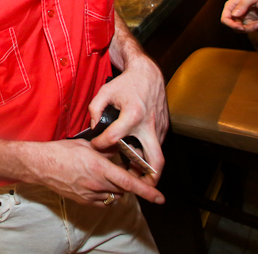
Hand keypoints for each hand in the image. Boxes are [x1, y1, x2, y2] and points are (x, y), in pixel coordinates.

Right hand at [33, 139, 164, 204]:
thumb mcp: (87, 145)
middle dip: (129, 183)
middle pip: (124, 190)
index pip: (129, 182)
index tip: (159, 197)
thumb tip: (120, 148)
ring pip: (114, 196)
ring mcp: (89, 194)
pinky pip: (102, 201)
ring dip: (117, 188)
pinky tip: (97, 183)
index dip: (146, 190)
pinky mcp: (83, 200)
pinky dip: (105, 194)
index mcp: (99, 167)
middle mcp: (96, 183)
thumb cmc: (62, 151)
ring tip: (107, 175)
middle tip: (126, 171)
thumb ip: (106, 149)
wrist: (41, 165)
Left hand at [88, 56, 166, 183]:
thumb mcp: (105, 92)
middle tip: (136, 185)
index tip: (96, 145)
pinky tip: (135, 153)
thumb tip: (94, 128)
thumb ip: (94, 110)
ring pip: (157, 156)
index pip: (114, 139)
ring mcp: (159, 127)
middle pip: (154, 160)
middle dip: (147, 177)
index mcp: (132, 115)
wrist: (148, 73)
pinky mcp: (164, 128)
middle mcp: (148, 124)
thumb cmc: (126, 83)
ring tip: (131, 171)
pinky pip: (157, 146)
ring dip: (146, 167)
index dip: (101, 145)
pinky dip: (147, 154)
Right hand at [220, 0, 257, 31]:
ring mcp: (241, 19)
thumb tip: (234, 15)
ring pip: (241, 30)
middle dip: (243, 28)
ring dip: (250, 29)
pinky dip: (254, 29)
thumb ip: (243, 4)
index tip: (241, 28)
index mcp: (231, 6)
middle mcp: (234, 13)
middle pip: (233, 26)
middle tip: (256, 25)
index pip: (225, 19)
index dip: (230, 25)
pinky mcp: (248, 24)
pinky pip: (248, 30)